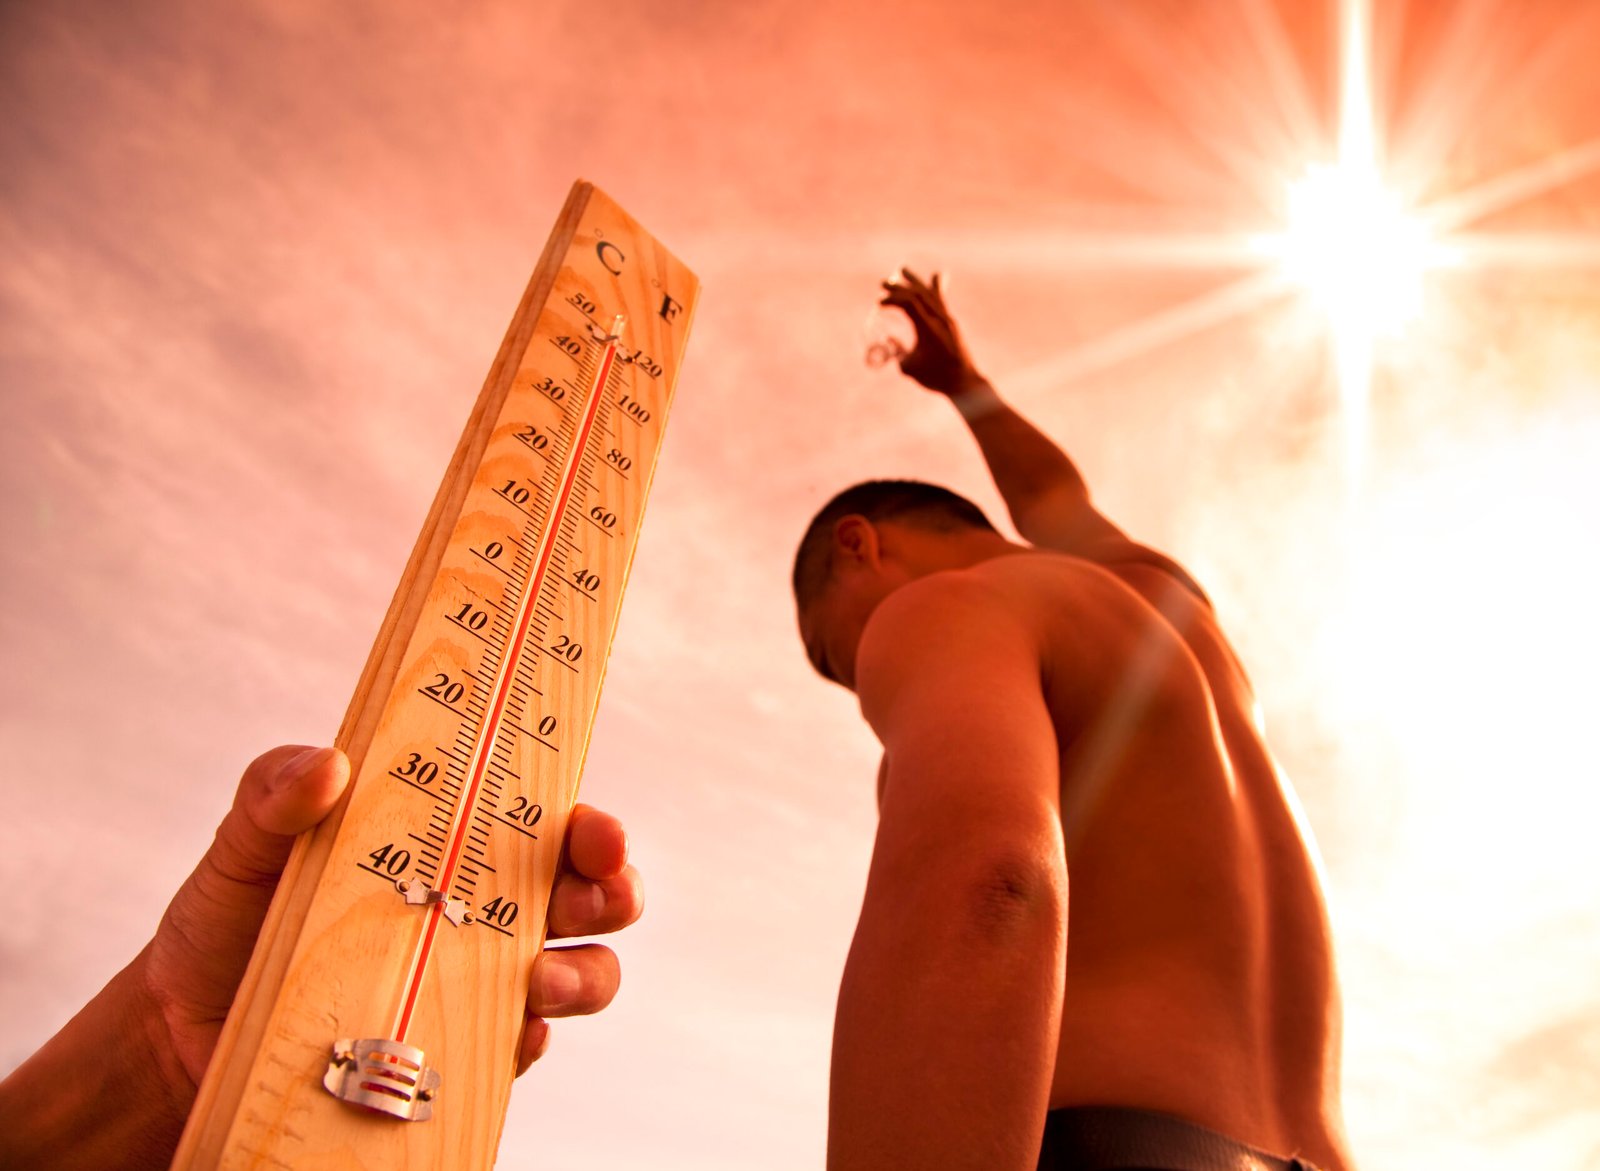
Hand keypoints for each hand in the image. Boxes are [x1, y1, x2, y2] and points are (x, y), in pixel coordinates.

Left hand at [141, 745, 642, 1097]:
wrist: (177, 1039)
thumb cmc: (224, 925)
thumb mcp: (245, 846)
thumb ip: (273, 794)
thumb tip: (327, 763)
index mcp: (453, 845)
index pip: (548, 823)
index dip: (592, 825)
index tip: (593, 830)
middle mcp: (481, 911)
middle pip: (593, 897)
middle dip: (615, 892)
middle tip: (590, 896)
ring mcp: (477, 985)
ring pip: (583, 975)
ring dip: (585, 976)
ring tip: (538, 985)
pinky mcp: (458, 1054)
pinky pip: (523, 1051)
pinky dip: (525, 1042)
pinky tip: (498, 1036)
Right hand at [879, 268, 986, 395]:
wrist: (964, 382)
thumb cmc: (935, 377)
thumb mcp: (910, 367)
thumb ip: (898, 351)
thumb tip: (891, 338)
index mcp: (929, 329)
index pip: (909, 304)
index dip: (893, 299)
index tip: (879, 303)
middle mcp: (939, 319)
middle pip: (918, 294)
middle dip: (900, 287)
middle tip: (883, 283)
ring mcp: (947, 320)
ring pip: (930, 294)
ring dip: (915, 282)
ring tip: (903, 269)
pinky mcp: (951, 323)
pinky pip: (941, 301)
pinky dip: (935, 288)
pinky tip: (937, 276)